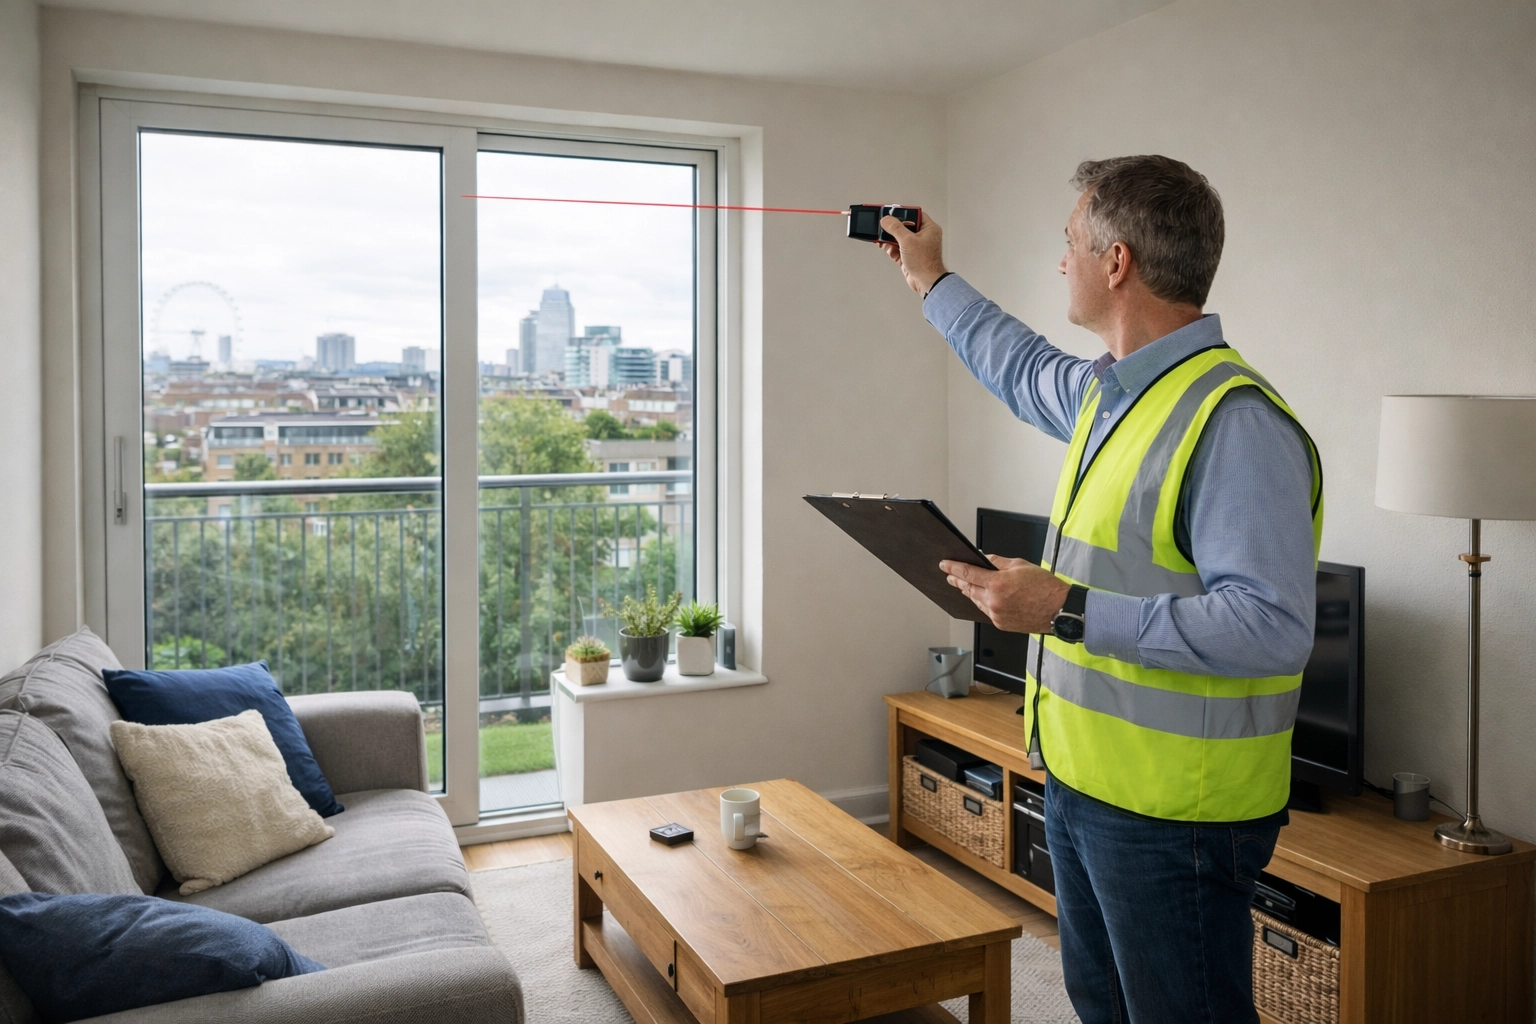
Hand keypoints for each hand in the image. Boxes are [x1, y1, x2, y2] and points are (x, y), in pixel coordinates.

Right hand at [877, 214, 946, 295]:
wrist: (926, 283)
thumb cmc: (926, 263)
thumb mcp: (908, 240)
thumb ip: (895, 228)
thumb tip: (886, 219)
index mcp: (929, 229)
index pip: (915, 215)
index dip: (903, 213)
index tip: (891, 212)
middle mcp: (923, 237)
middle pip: (905, 226)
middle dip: (892, 226)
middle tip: (882, 223)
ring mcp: (915, 247)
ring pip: (899, 238)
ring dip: (888, 237)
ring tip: (878, 233)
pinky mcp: (908, 257)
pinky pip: (896, 248)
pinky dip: (888, 246)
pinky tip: (880, 243)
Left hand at [940, 554, 1071, 633]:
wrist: (1060, 610)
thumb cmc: (1045, 587)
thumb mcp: (1020, 565)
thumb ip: (998, 562)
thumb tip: (983, 558)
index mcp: (997, 584)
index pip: (968, 573)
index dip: (953, 568)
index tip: (945, 565)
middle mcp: (994, 601)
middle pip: (968, 589)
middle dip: (957, 581)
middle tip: (949, 576)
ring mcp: (997, 615)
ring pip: (976, 601)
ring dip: (968, 592)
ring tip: (962, 585)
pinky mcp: (1001, 624)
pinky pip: (986, 611)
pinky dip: (981, 603)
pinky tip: (980, 598)